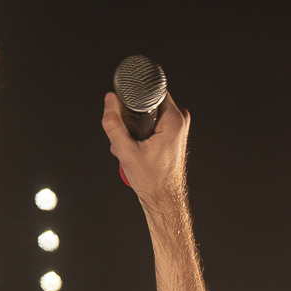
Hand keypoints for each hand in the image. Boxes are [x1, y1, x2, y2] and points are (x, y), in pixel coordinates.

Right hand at [101, 90, 189, 207]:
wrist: (164, 200)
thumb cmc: (153, 182)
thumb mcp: (126, 152)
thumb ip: (114, 124)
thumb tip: (110, 100)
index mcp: (174, 119)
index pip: (151, 90)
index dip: (133, 96)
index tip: (126, 112)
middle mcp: (180, 120)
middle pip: (148, 102)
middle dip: (133, 116)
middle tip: (130, 136)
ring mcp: (178, 127)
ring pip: (149, 113)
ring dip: (136, 126)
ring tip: (133, 145)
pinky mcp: (173, 134)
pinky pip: (154, 123)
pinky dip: (142, 132)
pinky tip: (137, 147)